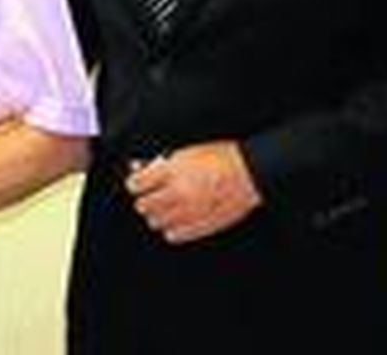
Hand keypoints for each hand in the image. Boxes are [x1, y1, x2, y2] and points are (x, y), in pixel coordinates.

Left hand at [126, 141, 262, 243]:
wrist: (252, 172)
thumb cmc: (222, 157)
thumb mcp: (186, 152)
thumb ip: (159, 162)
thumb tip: (138, 166)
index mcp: (172, 171)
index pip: (136, 185)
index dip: (135, 183)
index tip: (137, 183)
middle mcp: (178, 193)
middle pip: (143, 205)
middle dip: (145, 199)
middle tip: (152, 195)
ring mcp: (189, 212)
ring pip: (156, 222)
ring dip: (157, 214)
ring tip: (166, 206)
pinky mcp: (201, 226)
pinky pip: (173, 235)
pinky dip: (171, 228)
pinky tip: (177, 219)